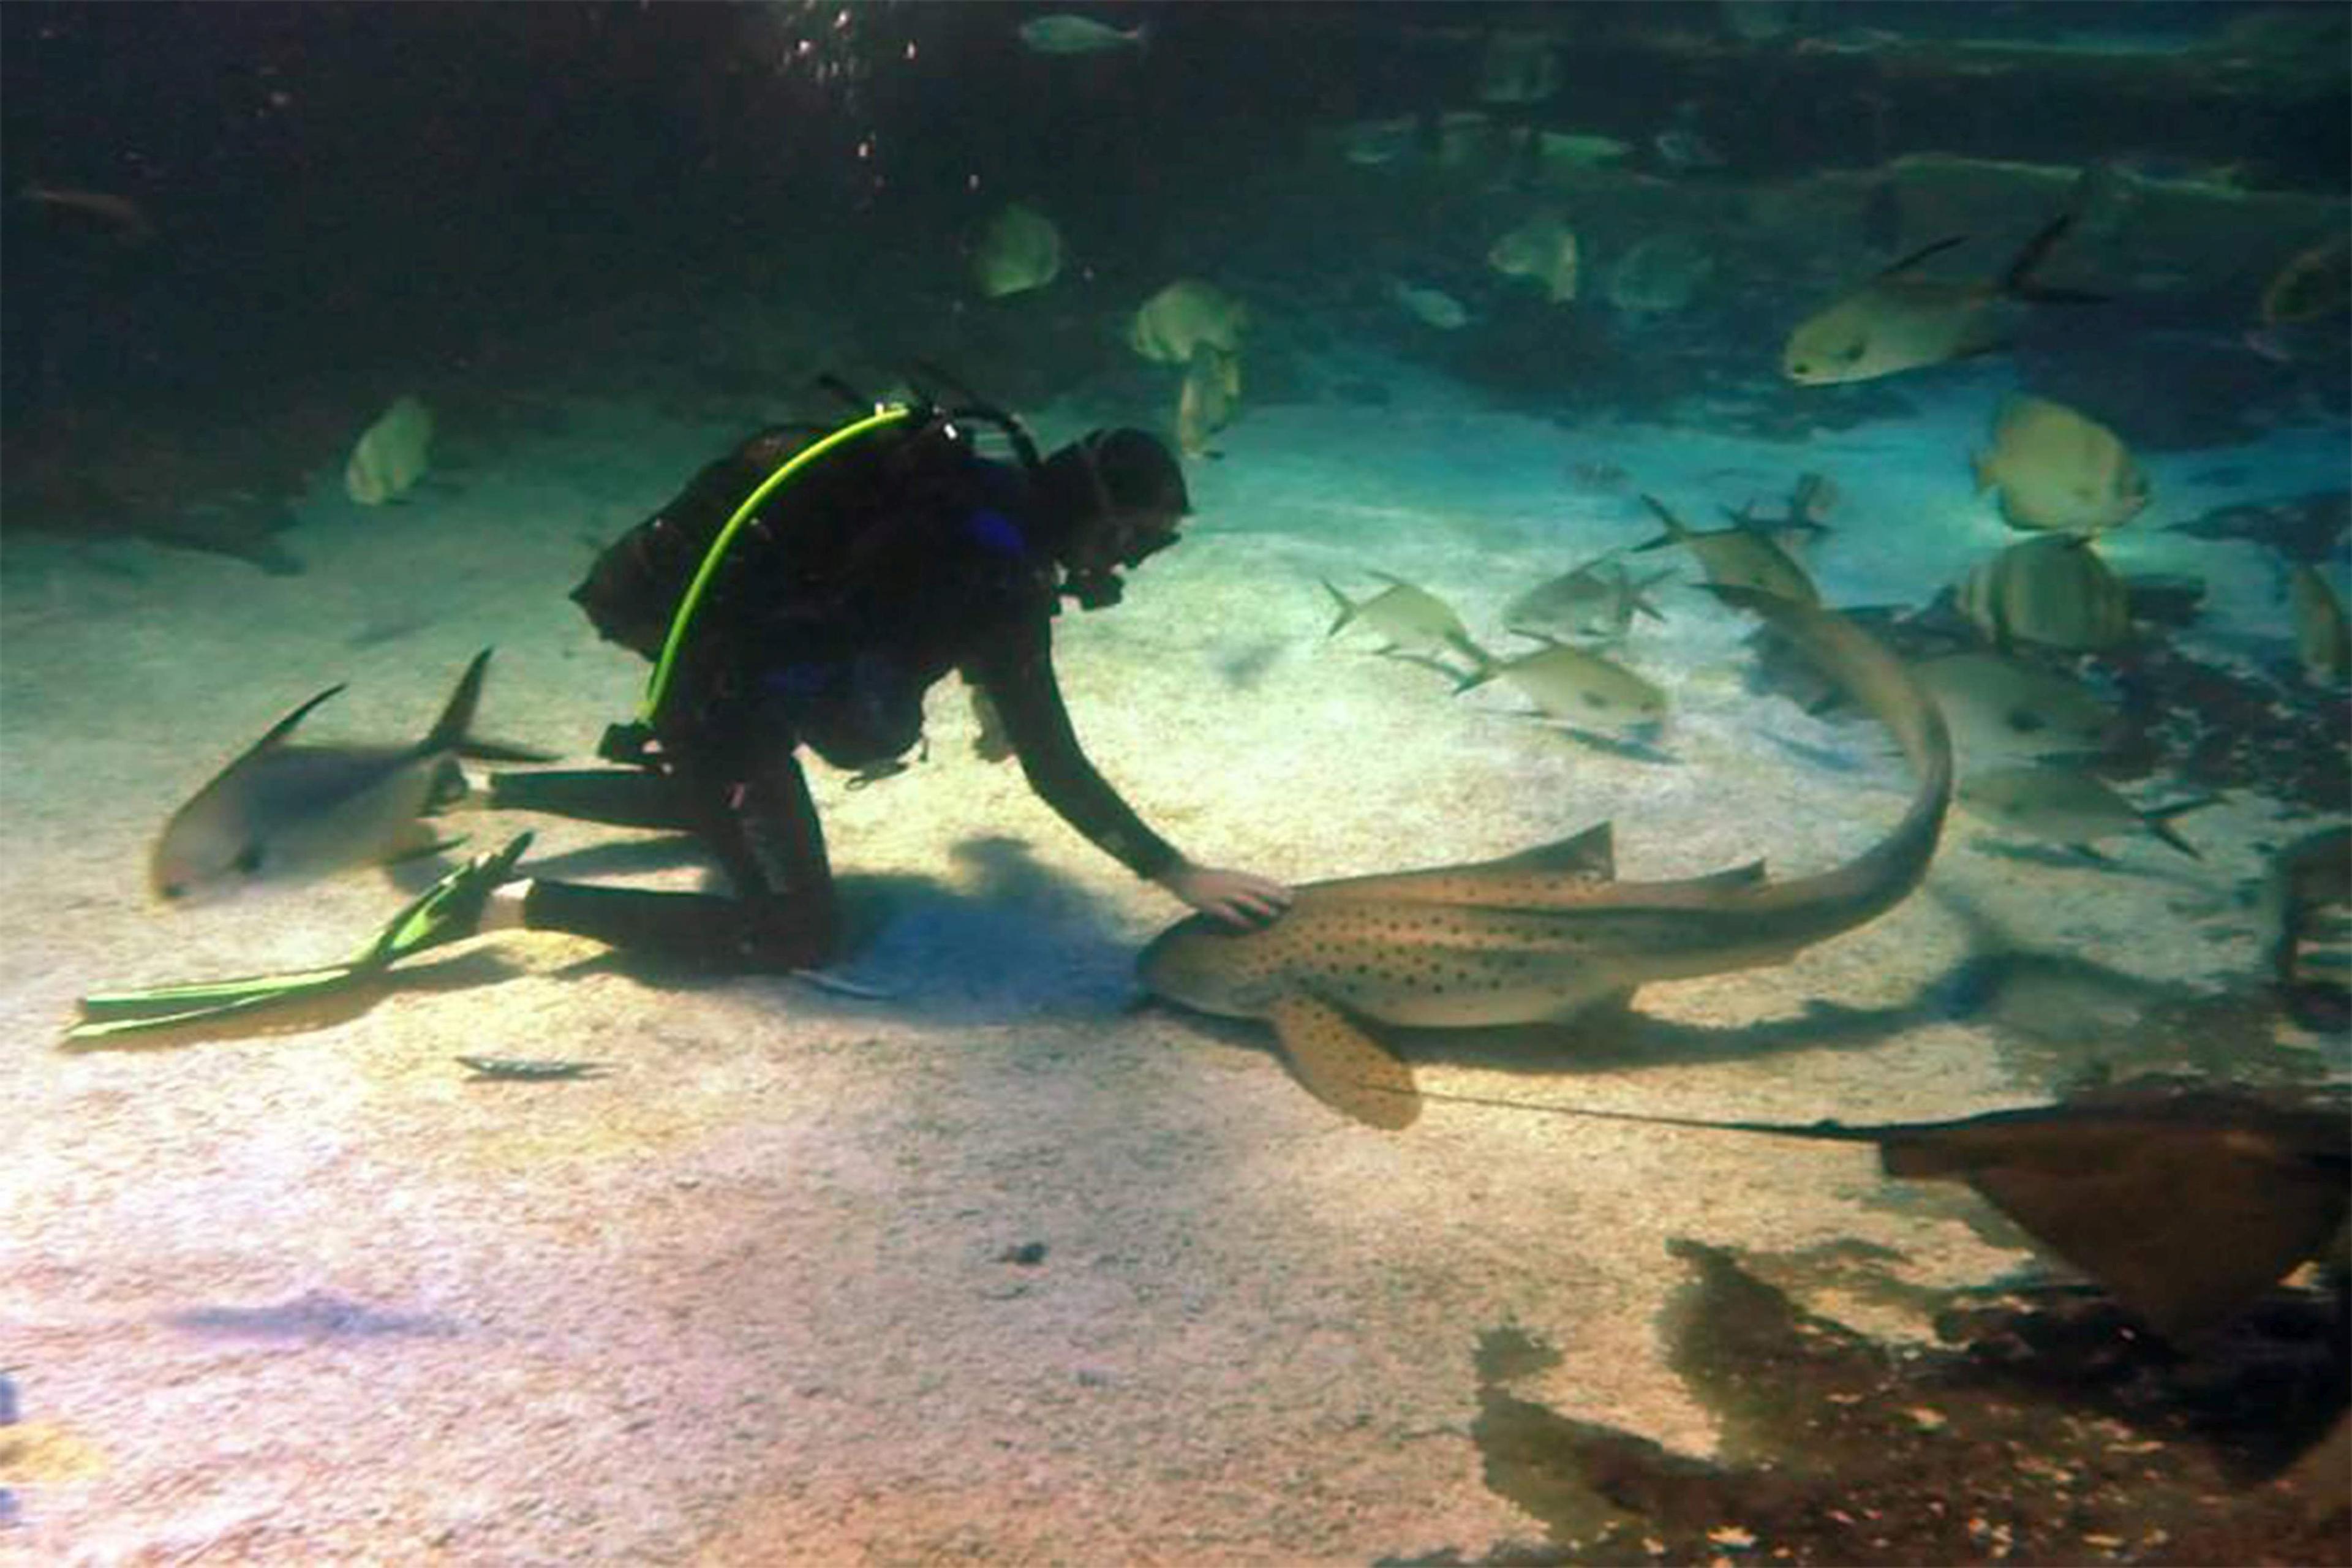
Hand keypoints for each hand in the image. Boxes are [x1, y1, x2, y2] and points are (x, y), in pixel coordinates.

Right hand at [1155, 862, 1292, 928]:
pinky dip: (1238, 918)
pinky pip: (1226, 912)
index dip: (1277, 888)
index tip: (1292, 895)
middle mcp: (1231, 883)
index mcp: (1236, 876)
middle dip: (1274, 896)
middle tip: (1290, 903)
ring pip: (1244, 899)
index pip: (1261, 881)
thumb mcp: (1227, 876)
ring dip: (1260, 906)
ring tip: (1274, 914)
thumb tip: (1260, 890)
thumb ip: (1242, 883)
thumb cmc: (1207, 878)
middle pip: (1256, 889)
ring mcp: (1220, 893)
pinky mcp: (1210, 903)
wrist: (1182, 874)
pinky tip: (1248, 926)